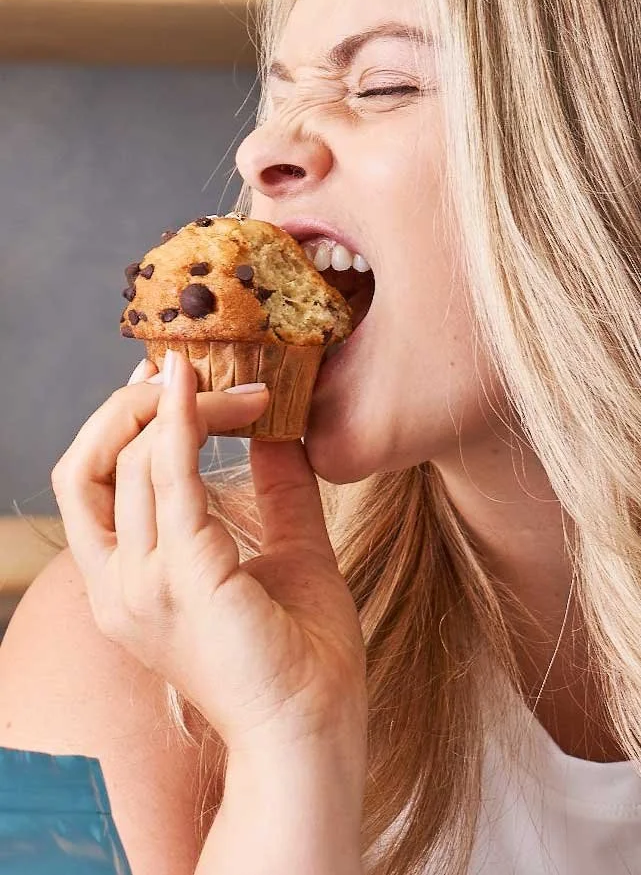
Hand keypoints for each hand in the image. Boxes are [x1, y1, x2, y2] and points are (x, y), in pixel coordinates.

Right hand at [51, 352, 366, 756]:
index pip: (93, 486)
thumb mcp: (286, 554)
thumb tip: (279, 429)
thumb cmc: (299, 656)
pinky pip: (170, 480)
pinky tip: (198, 389)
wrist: (314, 733)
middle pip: (91, 466)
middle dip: (130, 408)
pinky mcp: (184, 579)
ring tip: (233, 383)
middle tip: (181, 370)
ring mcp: (143, 586)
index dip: (118, 426)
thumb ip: (277, 491)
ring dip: (179, 409)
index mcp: (130, 586)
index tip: (164, 379)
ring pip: (130, 462)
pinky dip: (180, 425)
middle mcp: (120, 587)